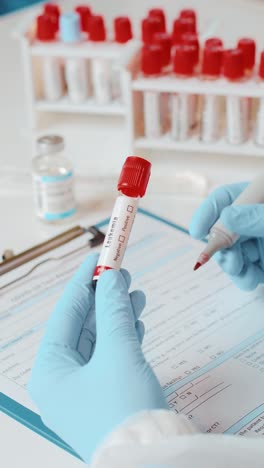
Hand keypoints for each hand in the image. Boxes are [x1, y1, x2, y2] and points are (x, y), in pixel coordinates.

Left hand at [28, 254, 166, 462]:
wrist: (152, 461)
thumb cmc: (124, 408)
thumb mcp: (118, 352)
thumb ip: (113, 311)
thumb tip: (111, 278)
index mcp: (50, 371)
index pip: (65, 315)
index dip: (83, 282)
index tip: (98, 257)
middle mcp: (62, 380)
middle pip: (83, 326)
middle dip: (104, 298)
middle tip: (124, 273)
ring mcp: (83, 389)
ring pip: (99, 340)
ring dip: (118, 316)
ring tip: (137, 294)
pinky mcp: (105, 396)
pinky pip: (110, 357)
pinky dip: (124, 337)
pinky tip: (137, 322)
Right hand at [189, 182, 263, 290]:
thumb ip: (255, 216)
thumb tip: (226, 217)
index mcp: (257, 195)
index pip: (225, 198)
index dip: (207, 214)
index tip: (196, 232)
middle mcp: (254, 218)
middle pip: (226, 229)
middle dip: (220, 246)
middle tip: (226, 256)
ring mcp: (259, 240)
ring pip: (234, 253)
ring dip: (232, 265)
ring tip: (238, 269)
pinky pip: (249, 271)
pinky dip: (246, 278)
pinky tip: (251, 279)